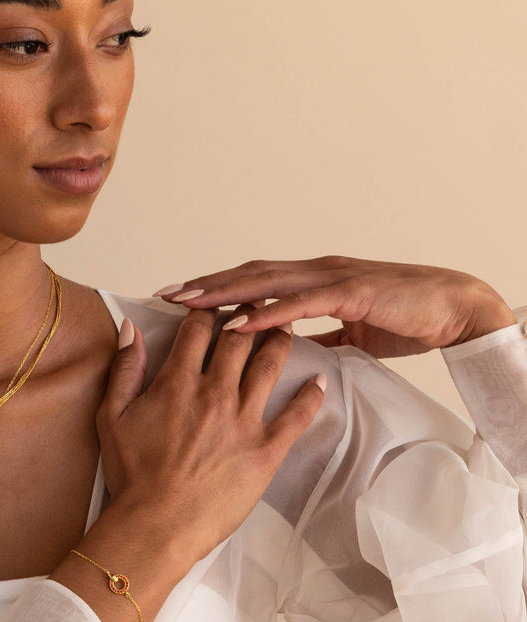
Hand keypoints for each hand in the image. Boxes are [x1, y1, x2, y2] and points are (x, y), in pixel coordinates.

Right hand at [96, 308, 324, 569]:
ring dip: (279, 340)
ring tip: (288, 325)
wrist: (157, 525)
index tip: (215, 303)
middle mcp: (215, 393)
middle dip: (249, 314)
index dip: (208, 310)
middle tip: (258, 303)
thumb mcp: (112, 415)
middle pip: (238, 339)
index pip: (199, 329)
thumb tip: (131, 327)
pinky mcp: (266, 450)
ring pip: (269, 366)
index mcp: (177, 382)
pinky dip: (311, 396)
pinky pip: (296, 416)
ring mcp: (244, 421)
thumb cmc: (132, 474)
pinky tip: (319, 381)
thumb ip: (125, 367)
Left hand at [154, 256, 515, 356]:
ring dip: (222, 292)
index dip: (215, 287)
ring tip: (187, 303)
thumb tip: (294, 348)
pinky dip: (265, 312)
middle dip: (204, 285)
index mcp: (311, 281)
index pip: (252, 281)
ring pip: (264, 282)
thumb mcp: (353, 329)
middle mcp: (313, 273)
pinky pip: (299, 304)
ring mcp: (330, 279)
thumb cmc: (407, 316)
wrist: (456, 309)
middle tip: (164, 294)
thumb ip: (322, 332)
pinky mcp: (350, 293)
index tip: (180, 298)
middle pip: (246, 275)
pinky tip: (238, 322)